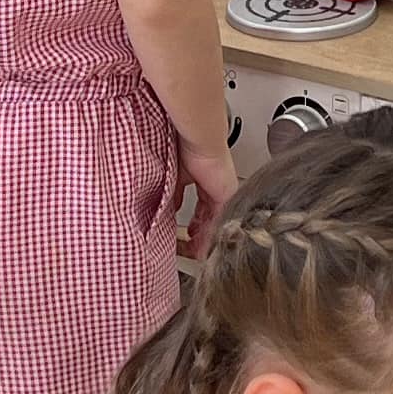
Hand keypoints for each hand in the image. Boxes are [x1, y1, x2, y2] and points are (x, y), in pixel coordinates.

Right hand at [175, 135, 237, 255]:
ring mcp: (224, 193)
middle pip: (209, 217)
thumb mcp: (174, 178)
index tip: (188, 234)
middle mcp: (217, 187)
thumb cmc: (185, 149)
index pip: (202, 207)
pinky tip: (201, 247)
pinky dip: (208, 235)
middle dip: (200, 234)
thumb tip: (165, 210)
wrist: (199, 141)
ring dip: (204, 238)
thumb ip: (173, 195)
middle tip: (192, 248)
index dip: (195, 222)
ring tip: (196, 253)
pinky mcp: (227, 197)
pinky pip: (218, 221)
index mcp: (206, 180)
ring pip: (214, 221)